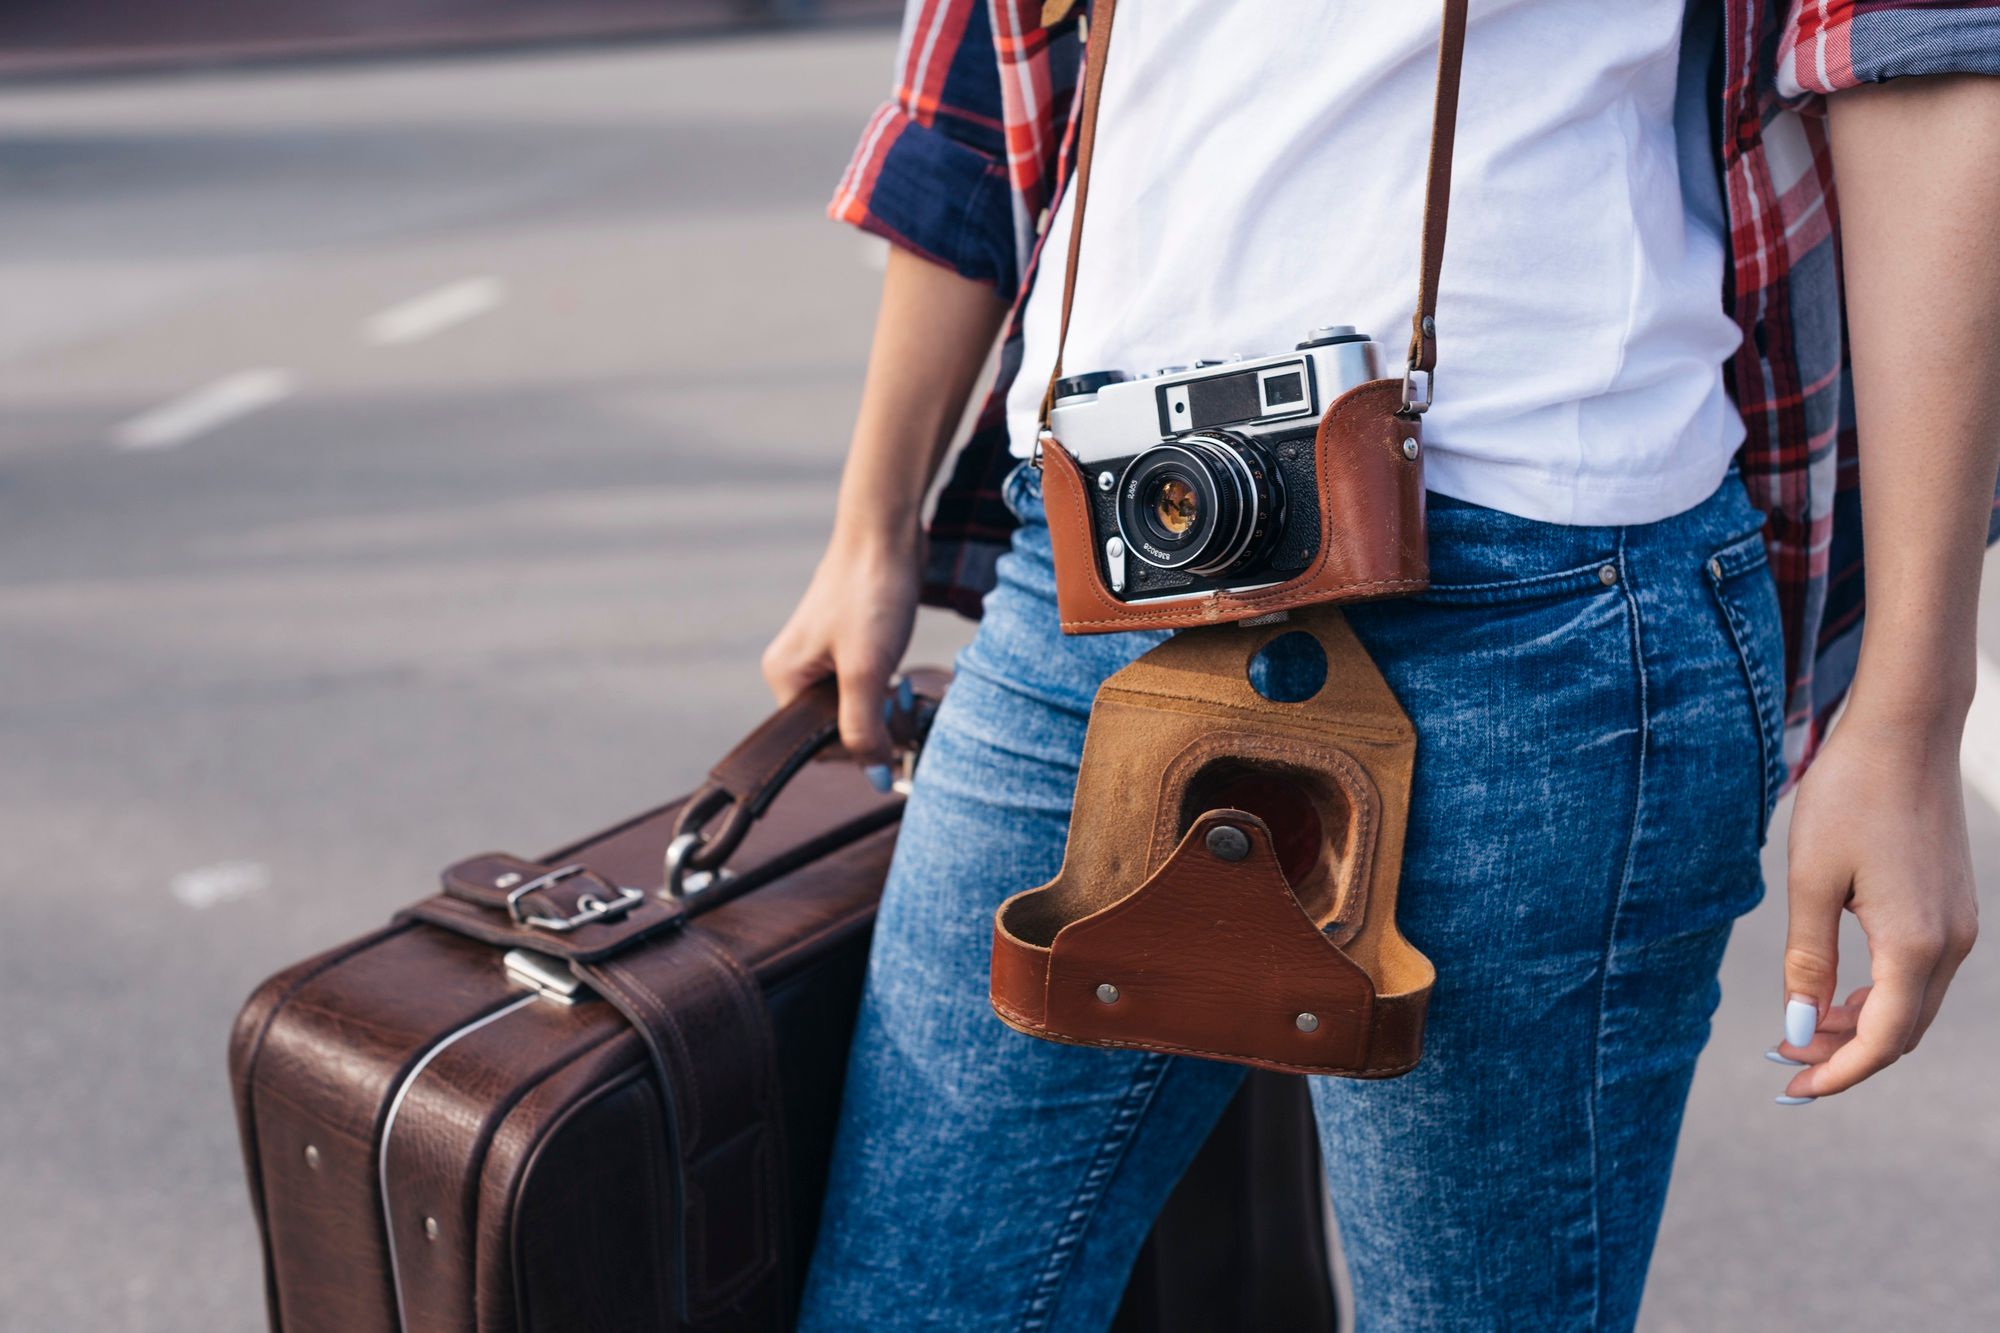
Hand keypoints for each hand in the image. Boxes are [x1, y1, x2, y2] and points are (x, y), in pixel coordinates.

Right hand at [761, 524, 922, 785]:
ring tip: (904, 689)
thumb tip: (874, 777)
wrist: (889, 532)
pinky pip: (867, 683)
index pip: (813, 743)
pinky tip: (902, 674)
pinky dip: (888, 686)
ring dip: (885, 706)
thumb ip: (865, 729)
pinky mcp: (849, 641)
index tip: (890, 735)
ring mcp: (821, 654)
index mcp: (784, 677)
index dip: (854, 746)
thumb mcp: (867, 670)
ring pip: (856, 705)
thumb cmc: (871, 593)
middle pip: (835, 727)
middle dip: (874, 725)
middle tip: (902, 707)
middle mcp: (795, 668)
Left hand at [1773, 709, 1979, 1100]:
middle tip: (1784, 1061)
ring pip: (1913, 1005)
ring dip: (1862, 1026)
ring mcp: (1960, 925)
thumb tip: (1802, 1030)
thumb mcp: (1810, 881)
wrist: (1905, 732)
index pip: (1882, 1041)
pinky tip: (1838, 993)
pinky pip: (1920, 975)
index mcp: (1916, 944)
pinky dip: (1880, 995)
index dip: (1838, 1074)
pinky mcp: (1954, 906)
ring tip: (1803, 1030)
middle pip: (1903, 1032)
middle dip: (1846, 1056)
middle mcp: (1951, 943)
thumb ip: (1807, 961)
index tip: (1792, 1090)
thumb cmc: (1849, 797)